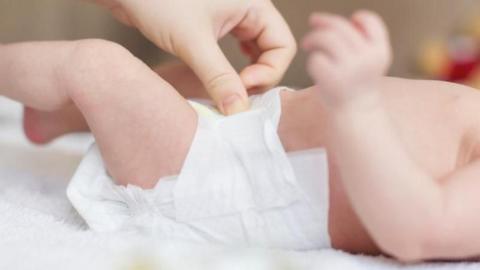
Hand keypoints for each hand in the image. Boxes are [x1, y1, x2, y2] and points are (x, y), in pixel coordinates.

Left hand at [90, 0, 295, 114]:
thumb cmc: (157, 0)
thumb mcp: (193, 42)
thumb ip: (218, 78)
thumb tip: (238, 111)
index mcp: (253, 3)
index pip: (282, 44)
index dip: (269, 71)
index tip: (243, 86)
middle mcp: (246, 8)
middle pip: (271, 49)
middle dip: (259, 76)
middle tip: (238, 95)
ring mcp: (230, 16)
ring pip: (253, 51)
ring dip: (246, 73)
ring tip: (232, 91)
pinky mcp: (213, 24)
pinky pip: (234, 50)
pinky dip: (231, 67)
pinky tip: (223, 77)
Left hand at [302, 11, 391, 109]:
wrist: (356, 115)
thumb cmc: (357, 85)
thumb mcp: (369, 61)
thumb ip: (359, 41)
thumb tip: (329, 22)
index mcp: (379, 51)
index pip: (370, 21)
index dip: (357, 18)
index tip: (347, 22)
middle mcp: (367, 58)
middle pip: (340, 26)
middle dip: (323, 22)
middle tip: (313, 22)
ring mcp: (349, 68)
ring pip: (325, 38)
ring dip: (313, 38)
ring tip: (308, 44)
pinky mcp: (332, 79)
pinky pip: (316, 58)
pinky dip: (312, 60)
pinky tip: (315, 67)